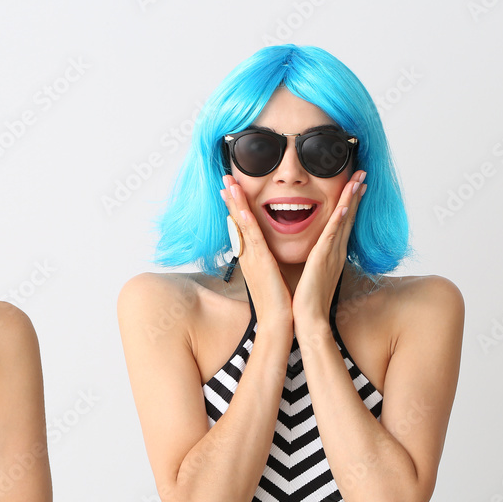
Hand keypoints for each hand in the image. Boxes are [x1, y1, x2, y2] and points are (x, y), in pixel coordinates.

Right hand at [221, 175, 292, 327]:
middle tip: (225, 179)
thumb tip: (267, 253)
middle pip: (236, 221)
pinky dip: (246, 224)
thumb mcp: (271, 276)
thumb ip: (267, 262)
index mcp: (252, 257)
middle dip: (231, 199)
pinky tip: (242, 211)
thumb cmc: (278, 303)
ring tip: (230, 184)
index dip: (236, 207)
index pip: (241, 227)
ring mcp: (252, 259)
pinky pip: (252, 240)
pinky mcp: (261, 264)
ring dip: (235, 203)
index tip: (231, 190)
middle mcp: (248, 256)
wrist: (278, 323)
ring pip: (241, 226)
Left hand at [292, 170, 366, 334]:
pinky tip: (344, 207)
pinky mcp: (322, 260)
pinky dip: (339, 221)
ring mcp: (331, 254)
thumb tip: (313, 251)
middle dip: (355, 194)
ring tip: (358, 180)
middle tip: (362, 173)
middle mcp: (335, 251)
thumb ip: (314, 259)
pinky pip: (332, 236)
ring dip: (350, 199)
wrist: (307, 319)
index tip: (355, 184)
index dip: (349, 202)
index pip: (343, 222)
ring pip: (343, 221)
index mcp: (331, 253)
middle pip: (348, 216)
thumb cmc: (307, 300)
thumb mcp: (312, 272)